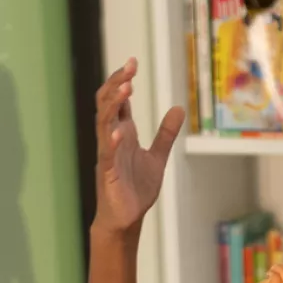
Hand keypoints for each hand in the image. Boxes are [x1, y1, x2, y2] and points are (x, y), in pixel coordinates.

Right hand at [92, 58, 184, 233]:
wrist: (126, 219)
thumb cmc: (136, 189)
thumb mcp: (157, 157)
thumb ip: (165, 134)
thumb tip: (179, 108)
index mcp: (122, 133)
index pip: (118, 101)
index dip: (122, 80)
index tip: (132, 62)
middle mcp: (112, 139)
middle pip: (107, 104)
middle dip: (116, 84)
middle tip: (129, 67)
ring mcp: (108, 154)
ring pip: (103, 123)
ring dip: (113, 104)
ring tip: (125, 87)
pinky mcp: (107, 173)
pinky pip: (106, 153)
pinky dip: (111, 140)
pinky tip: (119, 130)